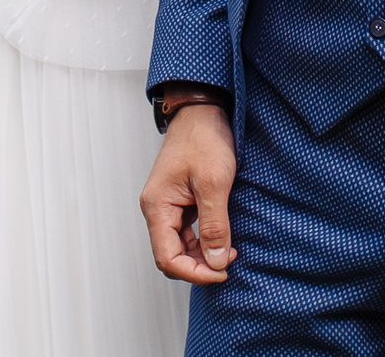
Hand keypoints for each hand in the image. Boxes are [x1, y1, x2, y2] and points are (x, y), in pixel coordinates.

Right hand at [141, 102, 237, 283]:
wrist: (202, 112)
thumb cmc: (204, 139)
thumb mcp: (214, 183)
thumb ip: (214, 225)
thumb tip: (215, 262)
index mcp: (157, 206)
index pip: (167, 258)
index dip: (194, 272)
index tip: (221, 271)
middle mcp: (157, 209)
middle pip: (171, 255)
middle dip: (199, 265)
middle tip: (228, 262)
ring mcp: (167, 206)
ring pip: (179, 246)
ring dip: (202, 254)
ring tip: (228, 250)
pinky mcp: (178, 201)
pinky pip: (186, 232)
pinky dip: (203, 240)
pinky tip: (222, 237)